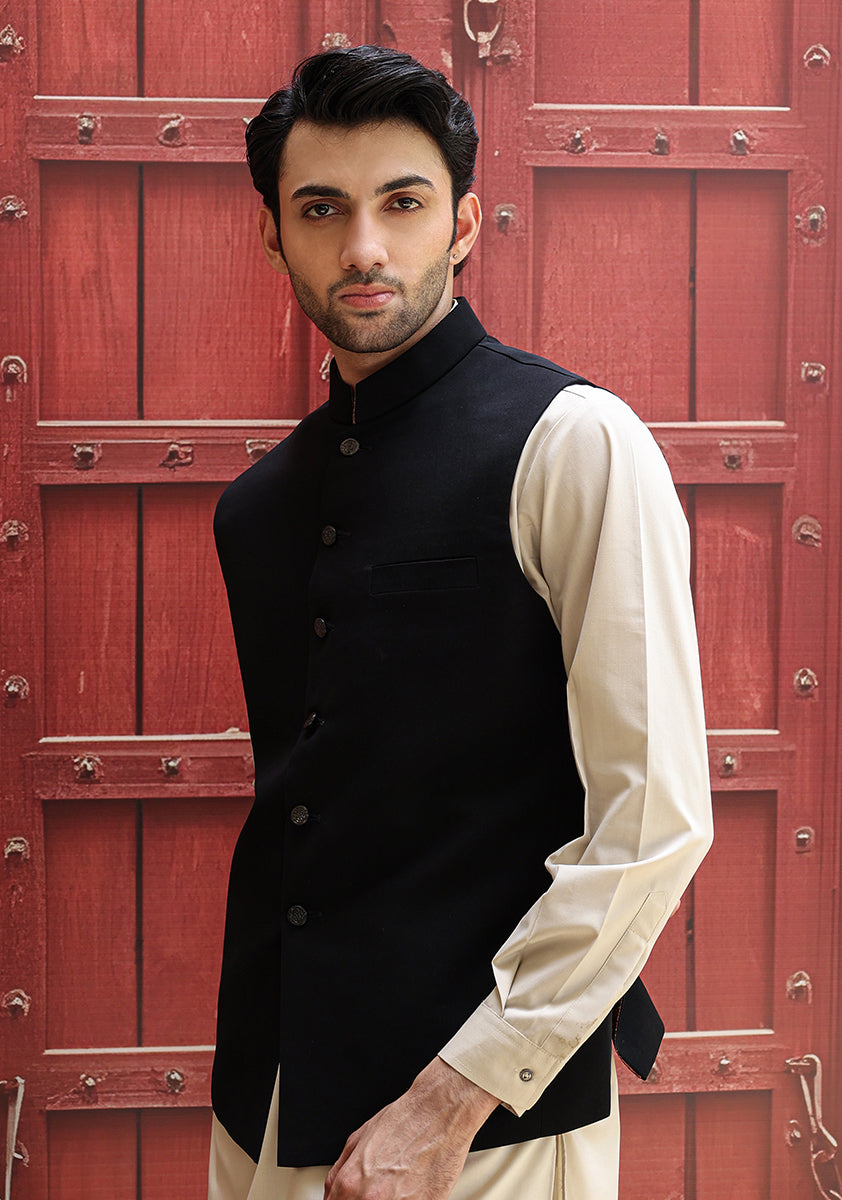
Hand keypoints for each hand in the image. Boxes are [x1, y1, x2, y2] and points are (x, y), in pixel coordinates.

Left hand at [323, 1056, 497, 1199]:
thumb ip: (339, 1173)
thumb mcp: (358, 1138)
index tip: (351, 1197)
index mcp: (351, 1183)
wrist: (440, 1111)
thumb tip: (332, 1194)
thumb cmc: (404, 1120)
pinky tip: (412, 1188)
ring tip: (397, 1186)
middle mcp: (371, 1198)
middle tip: (379, 1188)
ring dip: (389, 1199)